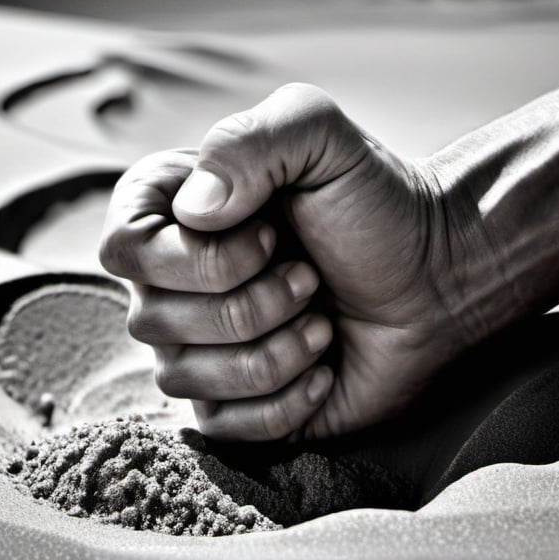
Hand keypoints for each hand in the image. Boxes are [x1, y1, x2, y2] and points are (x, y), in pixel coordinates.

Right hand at [100, 83, 491, 440]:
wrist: (437, 277)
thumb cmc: (377, 204)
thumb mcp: (319, 134)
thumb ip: (249, 141)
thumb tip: (193, 214)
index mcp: (174, 208)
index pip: (121, 246)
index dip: (198, 256)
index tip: (270, 232)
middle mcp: (173, 278)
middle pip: (150, 320)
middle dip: (251, 303)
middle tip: (310, 275)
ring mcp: (199, 344)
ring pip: (182, 377)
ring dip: (274, 350)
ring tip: (321, 315)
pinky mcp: (234, 402)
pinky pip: (224, 425)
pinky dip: (286, 398)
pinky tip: (324, 363)